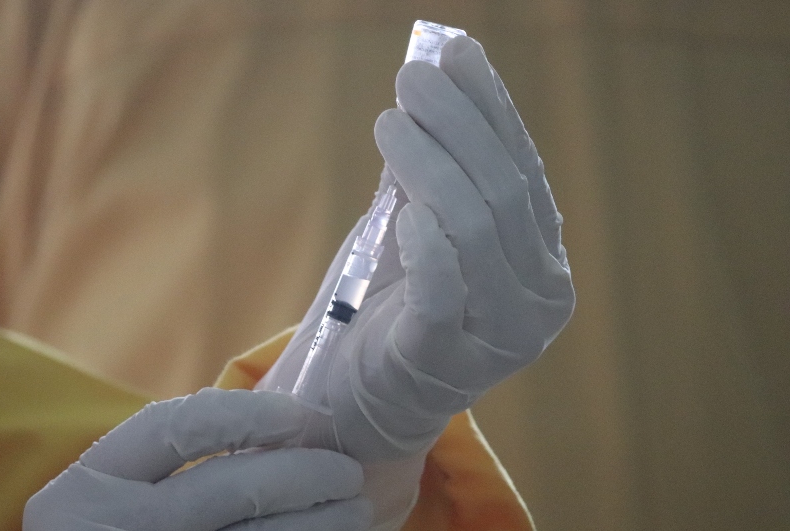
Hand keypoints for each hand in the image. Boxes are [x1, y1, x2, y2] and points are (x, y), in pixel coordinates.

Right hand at [24, 388, 371, 530]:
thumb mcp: (110, 491)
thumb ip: (164, 461)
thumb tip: (271, 424)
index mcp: (92, 482)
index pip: (176, 427)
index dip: (249, 414)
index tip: (302, 414)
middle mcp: (120, 525)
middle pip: (233, 487)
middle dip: (306, 473)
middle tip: (347, 471)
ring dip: (322, 523)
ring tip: (354, 511)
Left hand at [258, 35, 574, 522]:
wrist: (371, 398)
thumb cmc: (400, 307)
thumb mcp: (426, 230)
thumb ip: (438, 173)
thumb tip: (434, 80)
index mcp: (541, 260)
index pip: (524, 170)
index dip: (491, 108)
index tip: (457, 52)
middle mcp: (540, 297)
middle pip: (503, 191)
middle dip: (457, 124)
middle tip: (412, 78)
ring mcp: (503, 335)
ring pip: (477, 228)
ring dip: (431, 164)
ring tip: (388, 120)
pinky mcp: (449, 360)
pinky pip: (447, 291)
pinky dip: (428, 241)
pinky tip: (405, 205)